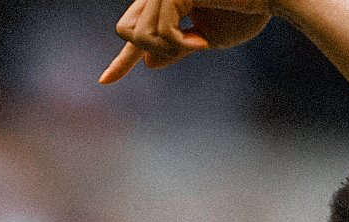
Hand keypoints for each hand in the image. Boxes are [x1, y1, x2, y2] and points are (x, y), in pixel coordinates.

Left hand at [101, 0, 270, 83]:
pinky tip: (203, 40)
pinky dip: (179, 44)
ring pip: (140, 34)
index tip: (105, 81)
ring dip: (169, 48)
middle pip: (127, 31)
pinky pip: (159, 31)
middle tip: (189, 48)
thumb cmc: (244, 13)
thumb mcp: (205, 38)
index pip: (135, 29)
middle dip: (150, 50)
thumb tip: (148, 63)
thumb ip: (176, 47)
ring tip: (200, 42)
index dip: (122, 59)